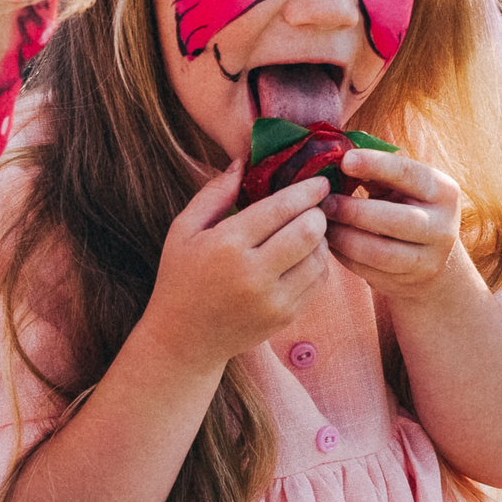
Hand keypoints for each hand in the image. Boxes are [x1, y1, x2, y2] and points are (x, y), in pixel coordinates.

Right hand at [143, 167, 332, 374]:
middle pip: (309, 232)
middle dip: (317, 213)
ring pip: (319, 257)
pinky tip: (304, 255)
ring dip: (320, 238)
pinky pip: (318, 282)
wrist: (183, 339)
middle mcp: (254, 275)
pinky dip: (318, 263)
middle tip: (313, 206)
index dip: (306, 190)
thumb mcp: (184, 230)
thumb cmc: (181, 277)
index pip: (281, 209)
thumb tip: (242, 162)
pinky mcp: (285, 317)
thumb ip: (214, 194)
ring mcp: (273, 300)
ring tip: (308, 230)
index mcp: (227, 246)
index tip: (319, 181)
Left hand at [322, 149, 477, 312]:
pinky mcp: (409, 282)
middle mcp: (444, 226)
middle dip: (354, 210)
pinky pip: (370, 271)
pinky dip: (344, 257)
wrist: (429, 255)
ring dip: (345, 237)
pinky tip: (329, 243)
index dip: (376, 164)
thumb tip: (337, 158)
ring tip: (321, 224)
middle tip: (325, 202)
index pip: (409, 173)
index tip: (344, 160)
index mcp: (444, 191)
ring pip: (381, 252)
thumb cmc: (404, 205)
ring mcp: (429, 259)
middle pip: (397, 219)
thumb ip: (377, 172)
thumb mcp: (401, 185)